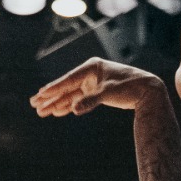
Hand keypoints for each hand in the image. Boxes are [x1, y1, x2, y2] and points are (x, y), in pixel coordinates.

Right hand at [28, 58, 164, 117]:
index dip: (54, 89)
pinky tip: (57, 112)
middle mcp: (89, 74)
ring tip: (41, 111)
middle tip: (34, 104)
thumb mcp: (110, 93)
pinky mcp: (96, 93)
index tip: (40, 95)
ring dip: (57, 104)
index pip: (68, 80)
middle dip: (50, 97)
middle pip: (66, 87)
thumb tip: (75, 110)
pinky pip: (78, 100)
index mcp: (91, 68)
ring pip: (70, 95)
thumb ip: (91, 101)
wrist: (147, 90)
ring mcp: (92, 84)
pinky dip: (68, 106)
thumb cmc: (130, 87)